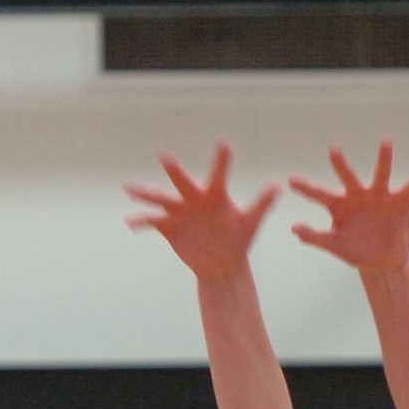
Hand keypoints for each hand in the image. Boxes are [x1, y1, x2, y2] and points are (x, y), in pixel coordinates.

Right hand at [125, 142, 279, 281]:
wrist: (222, 264)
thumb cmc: (238, 240)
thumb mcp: (251, 223)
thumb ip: (262, 204)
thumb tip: (278, 186)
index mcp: (215, 194)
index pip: (219, 174)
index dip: (222, 160)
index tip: (224, 143)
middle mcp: (194, 198)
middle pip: (183, 182)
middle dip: (175, 172)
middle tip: (165, 158)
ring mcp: (179, 211)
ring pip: (161, 199)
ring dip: (146, 194)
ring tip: (130, 188)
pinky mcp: (168, 227)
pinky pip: (152, 222)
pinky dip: (141, 222)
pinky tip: (130, 223)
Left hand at [289, 141, 408, 275]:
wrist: (382, 261)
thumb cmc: (355, 251)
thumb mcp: (335, 245)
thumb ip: (316, 237)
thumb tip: (293, 229)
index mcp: (339, 205)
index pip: (320, 194)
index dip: (307, 189)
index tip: (291, 181)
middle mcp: (358, 194)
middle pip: (348, 177)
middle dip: (341, 165)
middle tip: (333, 151)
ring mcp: (379, 195)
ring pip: (381, 174)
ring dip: (383, 159)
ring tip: (385, 142)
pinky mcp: (399, 200)